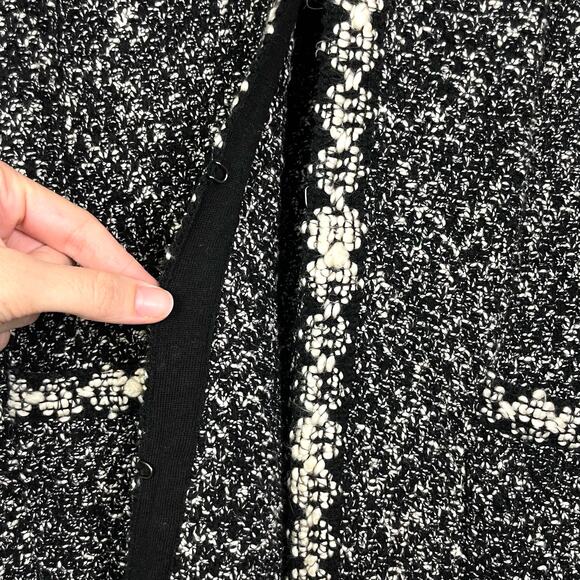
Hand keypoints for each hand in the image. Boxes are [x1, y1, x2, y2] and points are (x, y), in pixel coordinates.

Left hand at [0, 160, 173, 350]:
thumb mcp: (17, 281)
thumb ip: (88, 291)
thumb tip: (149, 299)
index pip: (81, 227)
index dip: (117, 263)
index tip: (148, 292)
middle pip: (62, 262)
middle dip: (48, 292)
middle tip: (37, 302)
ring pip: (39, 289)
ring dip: (21, 311)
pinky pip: (19, 305)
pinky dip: (6, 321)